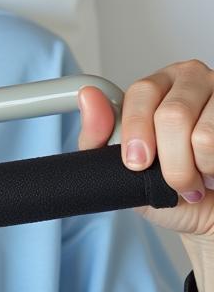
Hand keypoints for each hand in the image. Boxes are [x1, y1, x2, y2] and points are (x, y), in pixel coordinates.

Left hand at [78, 60, 213, 241]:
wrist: (207, 211)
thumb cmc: (164, 185)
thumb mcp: (122, 165)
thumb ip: (99, 135)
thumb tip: (88, 96)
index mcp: (157, 85)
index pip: (141, 93)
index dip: (137, 131)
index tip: (137, 163)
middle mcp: (192, 80)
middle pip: (173, 115)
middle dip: (170, 161)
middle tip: (174, 181)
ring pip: (204, 135)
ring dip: (198, 169)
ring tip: (199, 175)